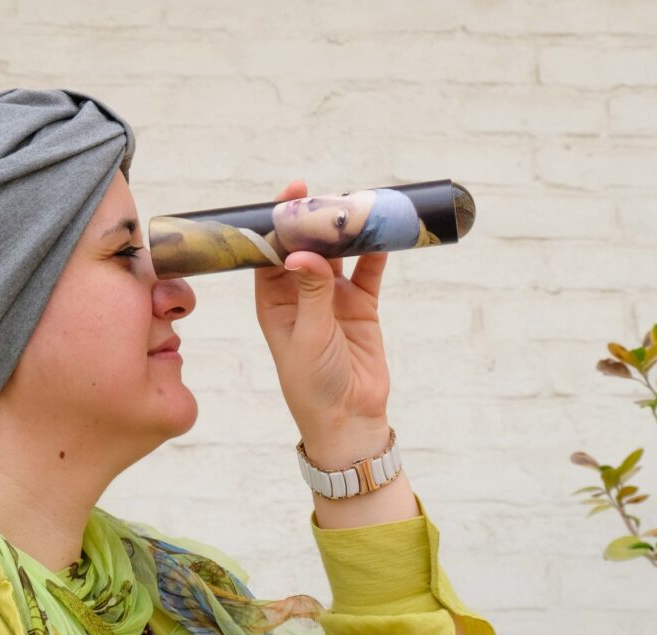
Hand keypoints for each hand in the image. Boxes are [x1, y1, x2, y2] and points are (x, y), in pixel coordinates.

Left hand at [254, 179, 392, 468]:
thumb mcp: (309, 336)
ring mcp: (332, 297)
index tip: (291, 193)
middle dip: (316, 220)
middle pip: (306, 245)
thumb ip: (311, 293)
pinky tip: (385, 230)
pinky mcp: (361, 305)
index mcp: (273, 300)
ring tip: (359, 204)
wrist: (349, 418)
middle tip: (330, 194)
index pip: (271, 252)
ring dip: (347, 231)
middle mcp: (300, 293)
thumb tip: (304, 252)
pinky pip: (369, 270)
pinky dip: (376, 251)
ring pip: (339, 253)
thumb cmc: (314, 383)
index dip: (279, 222)